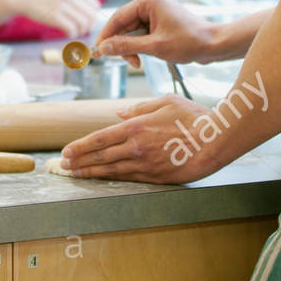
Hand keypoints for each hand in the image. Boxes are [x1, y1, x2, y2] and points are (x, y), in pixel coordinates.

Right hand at [9, 0, 101, 36]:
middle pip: (91, 16)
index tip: (86, 22)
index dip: (92, 16)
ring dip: (80, 32)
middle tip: (81, 30)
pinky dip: (72, 34)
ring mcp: (62, 5)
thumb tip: (92, 15)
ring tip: (73, 32)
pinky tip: (67, 34)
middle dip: (88, 26)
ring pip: (83, 24)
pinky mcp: (54, 16)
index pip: (95, 6)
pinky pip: (72, 29)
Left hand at [58, 96, 225, 183]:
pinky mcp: (157, 177)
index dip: (80, 146)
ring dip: (91, 172)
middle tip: (64, 166)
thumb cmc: (193, 117)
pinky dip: (113, 179)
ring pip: (112, 170)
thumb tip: (118, 114)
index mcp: (137, 127)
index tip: (66, 152)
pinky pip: (129, 179)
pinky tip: (103, 179)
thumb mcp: (165, 102)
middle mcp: (137, 148)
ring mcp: (147, 164)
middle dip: (80, 161)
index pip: (100, 138)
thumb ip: (139, 108)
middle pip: (101, 156)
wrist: (217, 140)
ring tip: (76, 174)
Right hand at [93, 0, 218, 66]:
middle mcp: (149, 2)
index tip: (96, 51)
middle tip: (124, 62)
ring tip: (138, 63)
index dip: (105, 36)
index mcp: (148, 1)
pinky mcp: (158, 22)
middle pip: (123, 26)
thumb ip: (126, 47)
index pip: (117, 18)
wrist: (214, 45)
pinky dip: (139, 47)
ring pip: (131, 33)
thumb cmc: (189, 42)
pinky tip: (143, 58)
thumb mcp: (155, 47)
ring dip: (131, 49)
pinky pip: (140, 34)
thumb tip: (103, 48)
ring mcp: (154, 12)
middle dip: (122, 46)